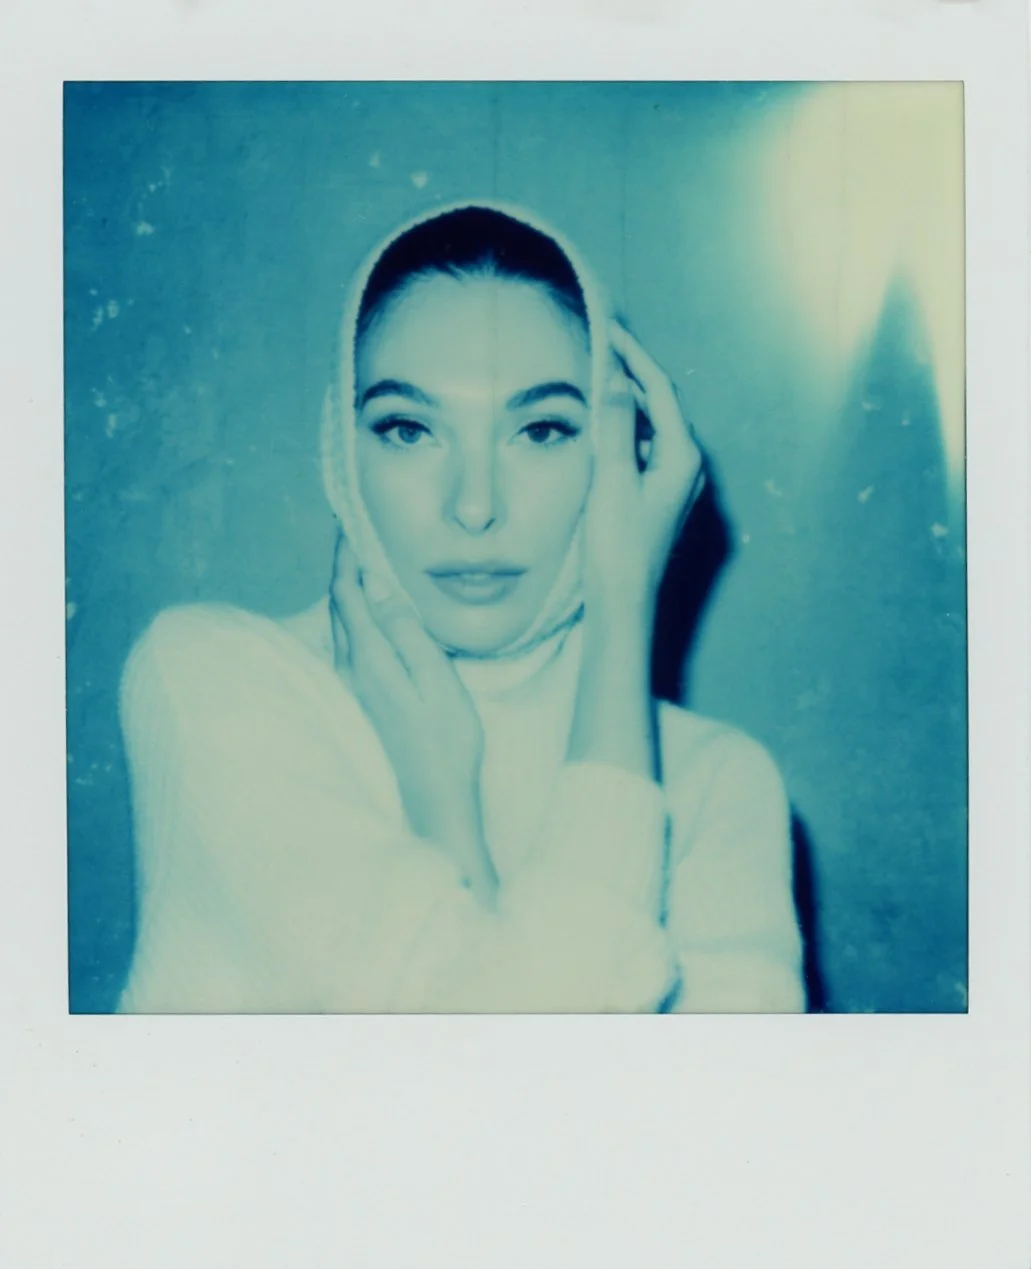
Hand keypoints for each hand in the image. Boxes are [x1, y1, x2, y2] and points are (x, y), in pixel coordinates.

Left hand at [329, 533, 497, 905]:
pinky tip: (373, 617)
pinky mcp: (364, 701)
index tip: (349, 524)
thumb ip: (404, 630)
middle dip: (344, 570)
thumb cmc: (445, 740)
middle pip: (338, 607)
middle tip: (356, 536)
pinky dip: (357, 619)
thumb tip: (376, 586)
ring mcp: (355, 688)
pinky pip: (351, 645)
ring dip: (349, 594)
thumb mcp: (435, 678)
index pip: (346, 594)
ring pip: (342, 627)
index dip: (345, 557)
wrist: (435, 798)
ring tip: (365, 567)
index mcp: (369, 659)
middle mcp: (352, 671)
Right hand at [584, 321, 704, 619]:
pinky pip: (646, 452)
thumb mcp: (613, 479)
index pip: (660, 390)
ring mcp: (676, 485)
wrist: (622, 602)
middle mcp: (688, 467)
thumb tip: (619, 380)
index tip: (609, 331)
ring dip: (627, 406)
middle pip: (661, 406)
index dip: (634, 356)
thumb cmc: (618, 547)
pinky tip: (601, 433)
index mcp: (683, 457)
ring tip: (596, 384)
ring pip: (653, 429)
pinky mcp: (660, 499)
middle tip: (599, 350)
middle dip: (631, 376)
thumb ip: (617, 426)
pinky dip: (626, 434)